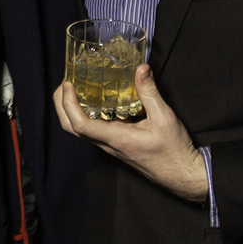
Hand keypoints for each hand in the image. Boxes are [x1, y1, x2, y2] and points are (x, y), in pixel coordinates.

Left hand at [54, 64, 207, 201]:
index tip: (68, 85)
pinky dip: (84, 113)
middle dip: (61, 104)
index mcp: (116, 138)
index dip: (69, 104)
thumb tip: (141, 69)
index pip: (80, 125)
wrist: (181, 174)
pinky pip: (91, 129)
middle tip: (65, 82)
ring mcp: (109, 145)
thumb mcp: (165, 118)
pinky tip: (93, 99)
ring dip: (69, 109)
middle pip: (70, 127)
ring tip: (74, 87)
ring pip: (78, 130)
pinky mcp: (114, 143)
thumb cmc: (174, 150)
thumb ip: (150, 93)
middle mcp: (107, 143)